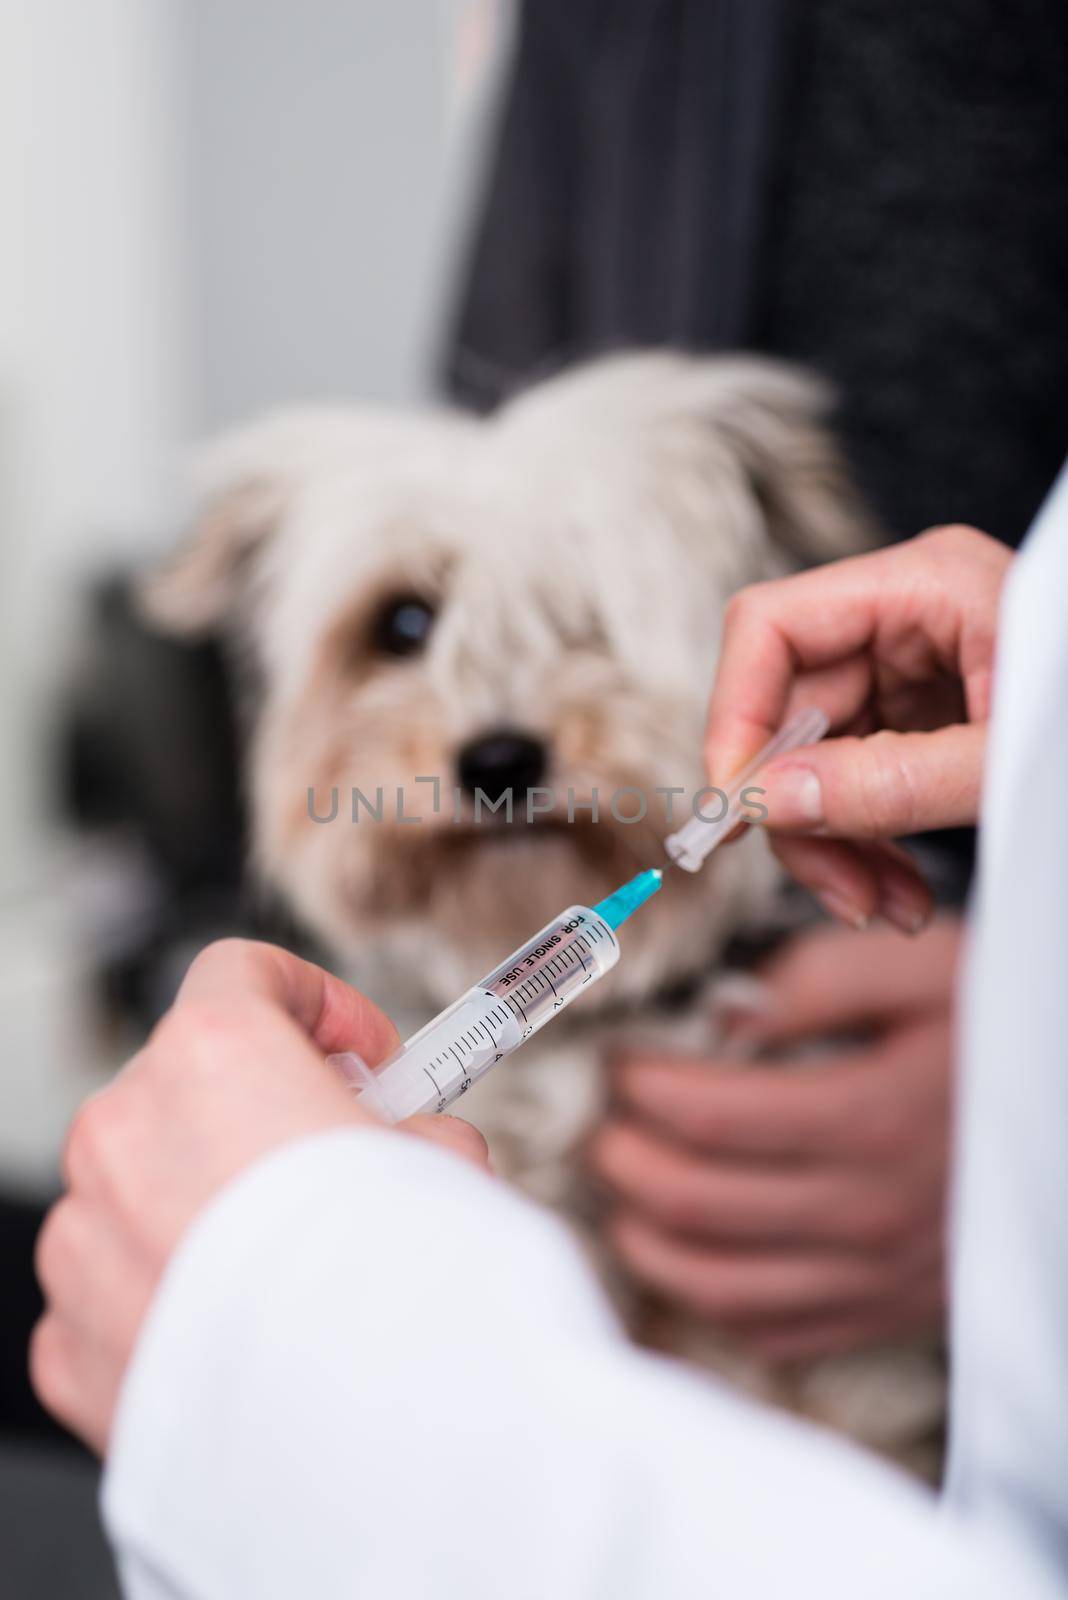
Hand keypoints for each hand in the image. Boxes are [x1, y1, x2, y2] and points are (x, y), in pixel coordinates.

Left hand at [31, 939, 487, 1454]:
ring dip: (209, 1201)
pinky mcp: (71, 1338)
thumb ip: (410, 1129)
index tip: (362, 1058)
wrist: (364, 1447)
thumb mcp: (450, 1163)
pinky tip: (251, 1330)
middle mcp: (126, 1130)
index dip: (317, 1003)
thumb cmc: (406, 1287)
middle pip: (188, 1080)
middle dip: (262, 1111)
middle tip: (341, 1164)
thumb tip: (409, 1146)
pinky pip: (119, 1284)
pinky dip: (172, 1292)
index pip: (242, 972)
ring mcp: (85, 1235)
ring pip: (142, 1185)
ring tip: (300, 1265)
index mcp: (214, 1057)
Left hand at [588, 920, 959, 1360]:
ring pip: (719, 1284)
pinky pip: (771, 1332)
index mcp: (876, 1117)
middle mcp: (873, 1211)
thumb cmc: (990, 1022)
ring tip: (622, 1188)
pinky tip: (685, 1251)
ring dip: (645, 1237)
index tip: (621, 1062)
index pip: (713, 1118)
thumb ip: (820, 976)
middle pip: (698, 1204)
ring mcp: (880, 1274)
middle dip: (626, 1158)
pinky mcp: (887, 1310)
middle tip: (605, 1122)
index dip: (643, 1089)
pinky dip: (706, 1298)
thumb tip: (724, 1017)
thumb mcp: (924, 965)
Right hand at [707, 524, 1010, 927]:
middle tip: (835, 892)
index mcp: (922, 584)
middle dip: (802, 812)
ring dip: (836, 844)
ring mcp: (914, 666)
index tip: (739, 809)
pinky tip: (895, 893)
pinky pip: (861, 779)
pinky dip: (868, 843)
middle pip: (789, 708)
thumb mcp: (1003, 762)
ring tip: (880, 907)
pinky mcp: (926, 716)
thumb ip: (887, 782)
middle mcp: (905, 617)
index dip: (737, 715)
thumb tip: (768, 802)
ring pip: (818, 757)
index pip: (770, 626)